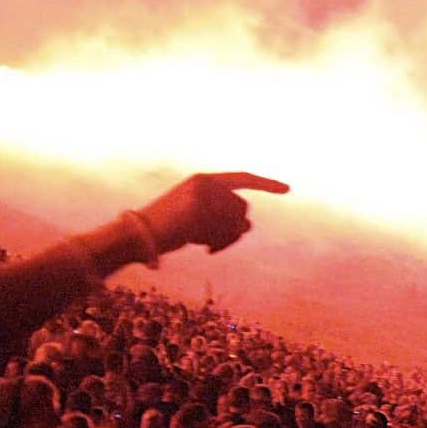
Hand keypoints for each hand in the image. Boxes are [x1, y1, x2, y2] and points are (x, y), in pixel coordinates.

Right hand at [135, 172, 288, 254]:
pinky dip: (219, 244)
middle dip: (236, 228)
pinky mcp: (196, 212)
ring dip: (227, 238)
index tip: (287, 189)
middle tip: (219, 242)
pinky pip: (224, 232)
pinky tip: (206, 249)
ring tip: (209, 244)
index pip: (242, 178)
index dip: (265, 184)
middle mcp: (204, 184)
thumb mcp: (198, 217)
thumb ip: (222, 214)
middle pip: (242, 208)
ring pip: (236, 222)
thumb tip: (248, 224)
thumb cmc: (169, 228)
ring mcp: (200, 196)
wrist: (139, 235)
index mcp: (203, 180)